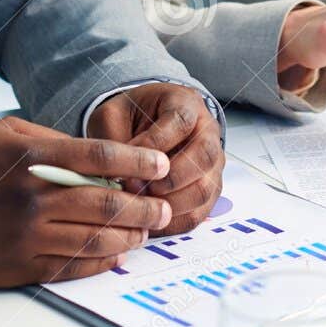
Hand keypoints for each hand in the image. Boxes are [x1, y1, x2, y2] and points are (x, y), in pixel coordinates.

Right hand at [0, 116, 173, 287]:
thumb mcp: (8, 133)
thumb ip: (55, 142)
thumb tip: (100, 157)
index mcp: (33, 158)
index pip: (100, 158)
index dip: (138, 164)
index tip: (161, 166)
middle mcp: (33, 198)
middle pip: (106, 204)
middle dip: (144, 207)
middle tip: (163, 208)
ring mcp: (26, 235)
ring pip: (95, 239)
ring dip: (129, 237)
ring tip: (145, 232)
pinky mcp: (20, 265)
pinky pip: (72, 266)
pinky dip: (101, 260)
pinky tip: (117, 253)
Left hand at [88, 83, 224, 234]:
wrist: (145, 125)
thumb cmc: (132, 119)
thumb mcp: (115, 114)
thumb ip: (113, 137)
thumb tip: (116, 174)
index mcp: (186, 104)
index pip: (181, 121)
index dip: (156, 141)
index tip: (128, 154)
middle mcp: (207, 133)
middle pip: (204, 156)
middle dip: (169, 178)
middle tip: (136, 186)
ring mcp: (212, 164)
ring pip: (205, 189)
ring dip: (171, 203)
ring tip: (141, 204)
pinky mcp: (207, 190)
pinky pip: (198, 213)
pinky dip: (173, 221)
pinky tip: (148, 219)